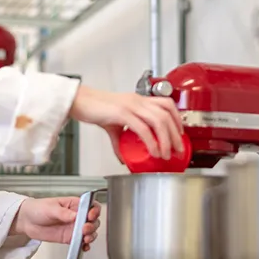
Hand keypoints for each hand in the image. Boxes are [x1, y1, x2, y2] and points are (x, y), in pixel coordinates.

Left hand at [10, 197, 100, 250]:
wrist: (27, 221)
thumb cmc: (38, 209)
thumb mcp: (50, 208)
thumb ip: (63, 213)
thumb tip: (75, 216)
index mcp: (74, 204)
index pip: (91, 206)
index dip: (94, 211)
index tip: (90, 216)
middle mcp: (77, 216)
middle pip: (93, 220)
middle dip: (92, 225)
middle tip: (84, 229)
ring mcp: (74, 227)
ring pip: (90, 232)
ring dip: (91, 236)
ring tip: (85, 238)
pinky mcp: (69, 238)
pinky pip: (80, 242)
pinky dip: (84, 245)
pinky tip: (83, 246)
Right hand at [69, 85, 184, 160]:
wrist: (79, 102)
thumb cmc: (94, 109)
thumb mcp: (113, 125)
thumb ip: (121, 141)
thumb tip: (125, 158)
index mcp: (138, 100)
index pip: (166, 103)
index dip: (177, 118)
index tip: (180, 133)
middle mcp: (138, 100)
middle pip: (166, 114)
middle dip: (176, 133)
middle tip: (178, 149)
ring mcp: (131, 106)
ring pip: (158, 120)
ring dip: (166, 139)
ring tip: (166, 154)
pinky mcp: (122, 113)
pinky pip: (143, 129)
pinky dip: (151, 142)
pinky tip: (153, 151)